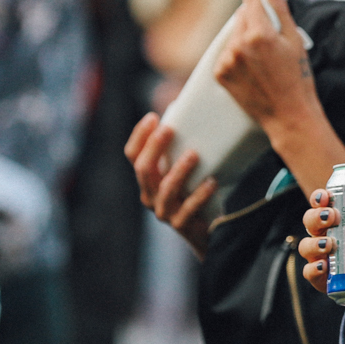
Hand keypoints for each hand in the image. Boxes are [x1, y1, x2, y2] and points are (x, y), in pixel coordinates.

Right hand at [124, 113, 215, 256]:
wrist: (207, 232)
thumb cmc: (196, 192)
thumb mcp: (185, 170)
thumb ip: (183, 146)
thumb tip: (192, 111)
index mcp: (148, 179)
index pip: (132, 155)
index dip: (139, 136)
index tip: (153, 117)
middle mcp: (150, 195)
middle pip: (143, 169)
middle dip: (154, 147)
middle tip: (170, 129)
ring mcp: (164, 212)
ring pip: (165, 189)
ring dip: (179, 170)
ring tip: (194, 154)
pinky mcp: (181, 225)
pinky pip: (188, 208)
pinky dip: (200, 194)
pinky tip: (212, 181)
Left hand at [213, 0, 316, 126]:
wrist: (288, 116)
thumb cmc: (298, 79)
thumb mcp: (294, 41)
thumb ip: (280, 10)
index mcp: (259, 34)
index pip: (252, 0)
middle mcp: (238, 45)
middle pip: (242, 17)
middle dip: (253, 16)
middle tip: (270, 31)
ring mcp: (227, 60)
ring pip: (233, 35)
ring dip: (245, 36)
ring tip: (264, 54)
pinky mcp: (221, 74)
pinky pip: (227, 53)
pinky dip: (237, 53)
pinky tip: (254, 66)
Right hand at [299, 189, 344, 343]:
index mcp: (339, 220)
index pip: (322, 203)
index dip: (320, 197)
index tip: (327, 196)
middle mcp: (324, 235)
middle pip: (310, 221)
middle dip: (317, 216)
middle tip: (332, 216)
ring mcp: (320, 257)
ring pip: (306, 246)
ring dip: (314, 243)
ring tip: (328, 244)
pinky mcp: (322, 278)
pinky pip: (310, 272)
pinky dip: (314, 269)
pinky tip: (324, 266)